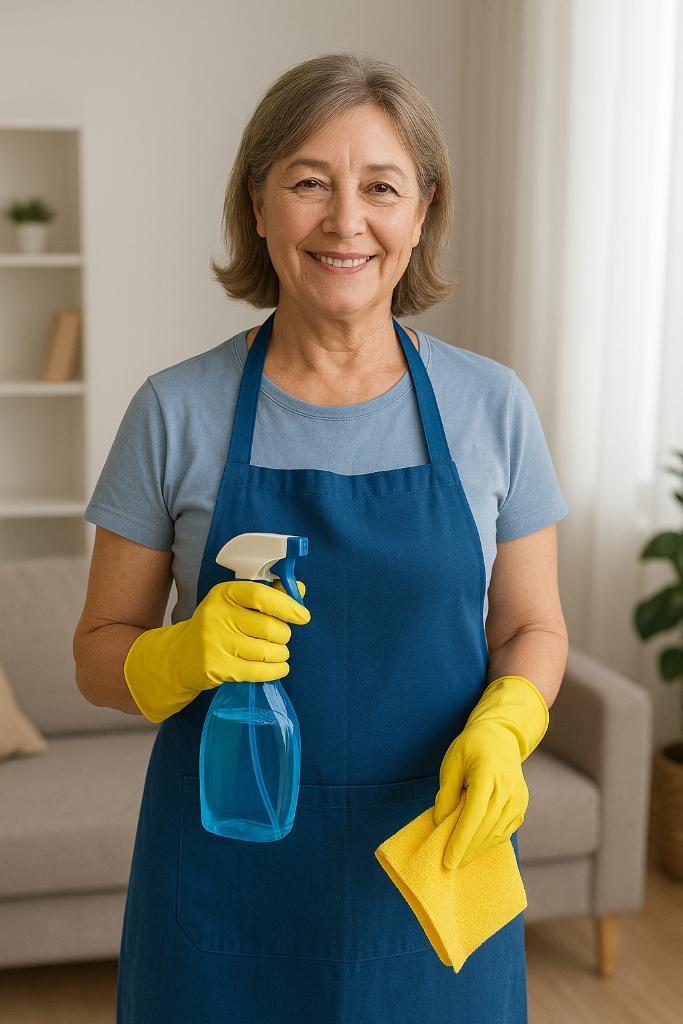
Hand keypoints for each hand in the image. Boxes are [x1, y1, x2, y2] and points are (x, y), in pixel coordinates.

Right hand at [123, 577, 309, 722]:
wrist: (181, 656)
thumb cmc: (217, 627)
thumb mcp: (236, 605)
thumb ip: (269, 596)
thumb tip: (301, 590)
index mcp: (224, 594)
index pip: (260, 595)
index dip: (286, 605)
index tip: (302, 616)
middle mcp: (217, 615)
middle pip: (269, 627)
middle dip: (284, 635)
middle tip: (282, 638)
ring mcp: (214, 642)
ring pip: (266, 651)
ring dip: (281, 654)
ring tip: (279, 653)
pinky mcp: (216, 667)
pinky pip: (258, 671)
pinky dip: (276, 670)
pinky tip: (279, 668)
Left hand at [433, 721, 528, 868]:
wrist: (501, 736)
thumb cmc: (472, 747)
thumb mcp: (452, 762)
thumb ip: (447, 792)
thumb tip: (440, 822)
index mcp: (488, 775)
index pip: (474, 815)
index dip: (461, 840)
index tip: (448, 860)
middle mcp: (507, 789)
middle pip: (486, 827)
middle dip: (467, 849)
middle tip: (450, 865)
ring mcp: (517, 798)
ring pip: (497, 832)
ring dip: (478, 849)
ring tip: (461, 860)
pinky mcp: (521, 806)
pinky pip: (506, 830)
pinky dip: (491, 841)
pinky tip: (476, 847)